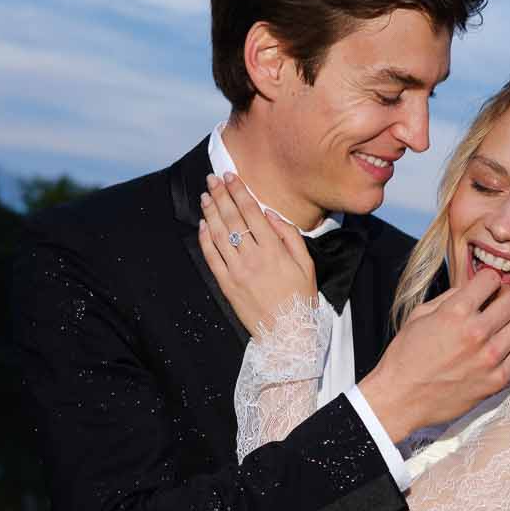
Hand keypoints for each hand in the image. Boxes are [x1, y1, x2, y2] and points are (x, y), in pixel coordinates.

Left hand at [198, 173, 315, 334]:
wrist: (287, 334)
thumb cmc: (300, 298)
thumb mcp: (306, 264)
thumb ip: (289, 235)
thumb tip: (270, 213)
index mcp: (274, 249)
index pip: (251, 212)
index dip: (239, 191)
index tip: (230, 176)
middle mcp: (253, 257)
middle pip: (232, 218)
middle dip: (220, 195)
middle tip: (212, 179)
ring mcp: (237, 271)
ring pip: (219, 234)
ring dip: (210, 212)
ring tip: (205, 196)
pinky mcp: (227, 285)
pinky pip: (212, 257)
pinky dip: (205, 239)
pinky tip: (203, 224)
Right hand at [358, 271, 509, 439]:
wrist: (400, 399)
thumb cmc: (406, 359)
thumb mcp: (419, 316)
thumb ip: (449, 298)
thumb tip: (472, 290)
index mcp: (455, 312)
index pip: (491, 278)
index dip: (487, 281)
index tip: (485, 289)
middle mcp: (476, 332)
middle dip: (504, 299)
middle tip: (495, 308)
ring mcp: (489, 357)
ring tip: (500, 330)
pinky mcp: (496, 380)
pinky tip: (501, 350)